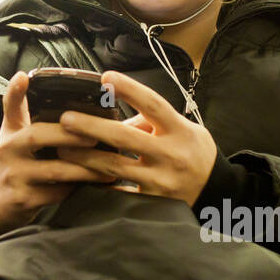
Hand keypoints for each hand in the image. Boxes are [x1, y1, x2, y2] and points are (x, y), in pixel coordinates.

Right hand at [0, 71, 117, 235]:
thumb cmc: (12, 162)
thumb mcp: (13, 133)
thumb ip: (22, 108)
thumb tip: (27, 77)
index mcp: (11, 132)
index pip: (9, 106)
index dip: (14, 91)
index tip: (23, 77)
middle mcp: (8, 151)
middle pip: (38, 136)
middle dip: (70, 135)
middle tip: (96, 136)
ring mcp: (14, 176)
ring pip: (55, 170)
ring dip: (85, 168)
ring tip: (108, 167)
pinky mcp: (23, 200)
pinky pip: (56, 194)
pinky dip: (76, 189)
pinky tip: (93, 186)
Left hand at [55, 71, 217, 206]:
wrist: (217, 192)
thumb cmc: (194, 152)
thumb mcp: (183, 129)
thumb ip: (151, 121)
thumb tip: (114, 116)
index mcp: (179, 130)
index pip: (153, 104)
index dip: (130, 89)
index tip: (105, 77)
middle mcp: (171, 154)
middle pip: (125, 137)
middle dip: (92, 127)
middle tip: (65, 119)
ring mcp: (162, 180)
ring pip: (116, 167)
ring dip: (85, 157)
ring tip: (62, 149)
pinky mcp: (153, 202)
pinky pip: (120, 194)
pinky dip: (98, 186)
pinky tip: (78, 179)